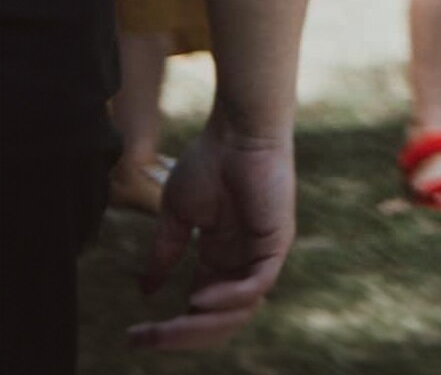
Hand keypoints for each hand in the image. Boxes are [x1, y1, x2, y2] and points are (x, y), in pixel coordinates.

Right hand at [129, 118, 297, 350]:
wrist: (235, 133)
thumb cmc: (209, 163)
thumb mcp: (177, 216)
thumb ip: (165, 253)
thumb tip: (147, 292)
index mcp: (220, 259)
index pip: (200, 310)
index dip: (170, 329)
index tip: (133, 336)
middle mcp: (242, 262)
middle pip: (221, 320)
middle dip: (183, 336)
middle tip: (147, 339)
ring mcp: (261, 254)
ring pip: (241, 311)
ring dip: (203, 325)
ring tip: (170, 327)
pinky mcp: (276, 242)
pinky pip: (258, 285)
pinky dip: (229, 298)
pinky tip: (197, 298)